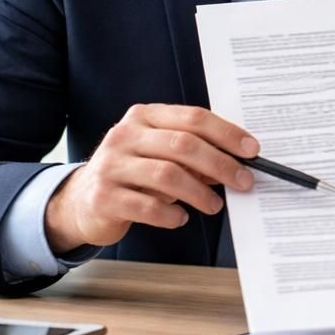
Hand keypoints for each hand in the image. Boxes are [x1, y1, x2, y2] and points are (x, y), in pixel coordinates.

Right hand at [44, 104, 258, 252]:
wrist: (82, 200)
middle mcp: (125, 135)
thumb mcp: (161, 156)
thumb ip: (194, 155)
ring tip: (213, 205)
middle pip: (184, 145)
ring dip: (199, 192)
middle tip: (243, 182)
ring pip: (168, 175)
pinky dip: (171, 215)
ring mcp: (111, 165)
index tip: (252, 151)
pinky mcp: (103, 197)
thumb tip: (236, 163)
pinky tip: (179, 218)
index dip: (227, 133)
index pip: (193, 118)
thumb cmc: (133, 174)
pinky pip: (148, 206)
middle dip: (221, 164)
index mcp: (144, 117)